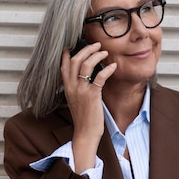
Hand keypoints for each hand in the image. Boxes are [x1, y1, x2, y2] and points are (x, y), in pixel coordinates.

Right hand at [60, 42, 116, 171]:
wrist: (85, 133)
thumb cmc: (83, 118)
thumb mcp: (76, 100)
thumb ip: (77, 88)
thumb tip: (85, 77)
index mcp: (67, 87)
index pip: (64, 65)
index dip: (68, 53)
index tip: (74, 45)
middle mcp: (72, 87)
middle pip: (76, 60)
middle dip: (87, 49)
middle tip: (96, 45)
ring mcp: (81, 90)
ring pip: (86, 64)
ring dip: (96, 55)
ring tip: (104, 52)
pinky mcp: (92, 95)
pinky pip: (100, 77)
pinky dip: (108, 69)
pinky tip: (114, 66)